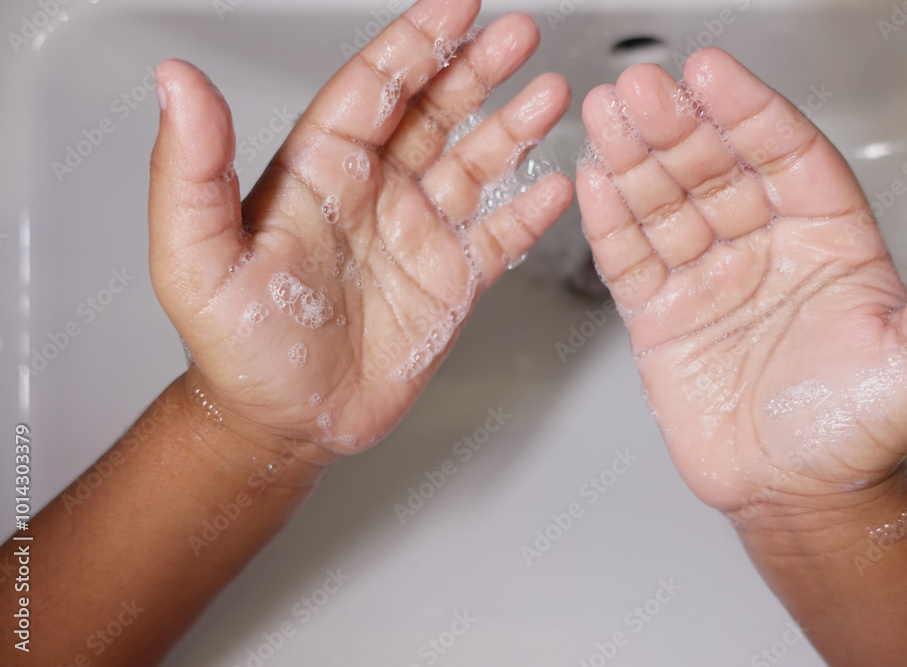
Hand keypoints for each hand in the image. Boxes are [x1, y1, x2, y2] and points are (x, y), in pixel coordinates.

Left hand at [148, 0, 572, 459]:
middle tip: (517, 33)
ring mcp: (417, 235)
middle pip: (434, 110)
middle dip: (476, 67)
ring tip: (550, 93)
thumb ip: (191, 169)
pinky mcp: (448, 281)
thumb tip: (178, 83)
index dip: (416, 43)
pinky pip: (498, 234)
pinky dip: (531, 210)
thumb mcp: (195, 258)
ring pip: (475, 162)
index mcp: (320, 173)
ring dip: (513, 127)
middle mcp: (375, 193)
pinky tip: (557, 185)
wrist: (284, 421)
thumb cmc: (238, 347)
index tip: (455, 7)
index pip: (374, 88)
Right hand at [577, 48, 906, 513]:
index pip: (783, 153)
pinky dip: (609, 220)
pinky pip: (630, 257)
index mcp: (828, 240)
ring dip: (633, 157)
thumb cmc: (863, 431)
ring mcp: (709, 279)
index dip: (745, 109)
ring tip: (606, 114)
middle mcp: (764, 248)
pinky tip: (594, 180)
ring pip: (665, 202)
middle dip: (675, 125)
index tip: (709, 72)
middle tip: (641, 87)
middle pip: (714, 168)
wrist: (797, 495)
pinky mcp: (662, 316)